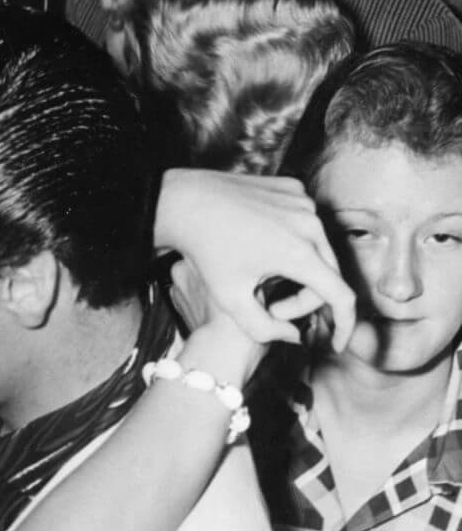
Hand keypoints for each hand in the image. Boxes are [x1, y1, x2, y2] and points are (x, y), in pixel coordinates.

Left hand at [155, 169, 355, 350]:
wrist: (187, 204)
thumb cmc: (205, 253)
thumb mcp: (230, 299)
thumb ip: (263, 328)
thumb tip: (294, 336)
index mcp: (299, 254)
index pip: (341, 296)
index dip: (344, 325)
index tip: (336, 343)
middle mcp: (310, 224)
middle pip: (329, 273)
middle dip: (306, 298)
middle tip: (273, 308)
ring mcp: (303, 202)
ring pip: (318, 247)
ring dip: (299, 268)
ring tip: (262, 275)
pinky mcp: (294, 188)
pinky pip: (305, 222)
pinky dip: (292, 239)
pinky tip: (261, 245)